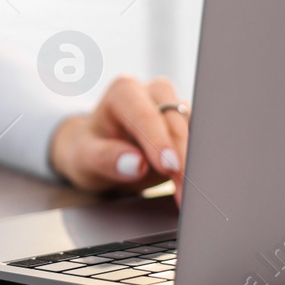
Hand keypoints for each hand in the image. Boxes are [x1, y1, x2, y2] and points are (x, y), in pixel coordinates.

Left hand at [49, 75, 188, 203]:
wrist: (98, 153)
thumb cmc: (89, 151)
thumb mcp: (84, 157)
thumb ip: (105, 158)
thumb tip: (134, 164)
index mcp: (124, 91)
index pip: (145, 115)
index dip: (159, 142)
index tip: (169, 167)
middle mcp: (153, 93)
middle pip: (175, 121)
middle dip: (181, 158)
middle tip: (185, 193)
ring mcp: (174, 107)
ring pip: (194, 130)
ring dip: (195, 163)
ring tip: (193, 194)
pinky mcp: (188, 125)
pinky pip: (200, 142)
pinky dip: (200, 165)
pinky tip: (197, 187)